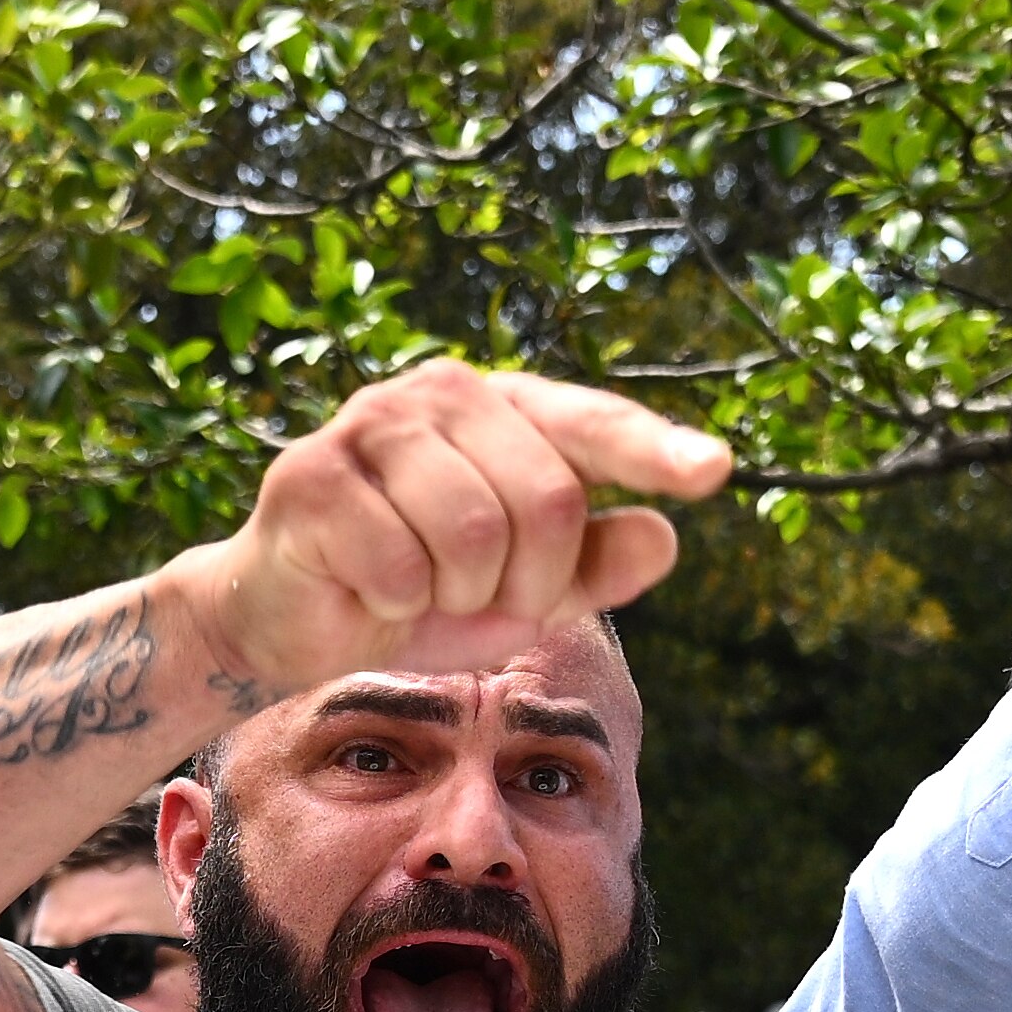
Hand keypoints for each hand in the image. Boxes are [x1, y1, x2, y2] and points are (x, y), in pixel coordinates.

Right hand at [177, 360, 735, 700]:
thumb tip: (666, 538)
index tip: (714, 470)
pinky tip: (366, 588)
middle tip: (477, 594)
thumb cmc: (425, 590)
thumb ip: (595, 564)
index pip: (594, 423)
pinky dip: (397, 604)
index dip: (654, 449)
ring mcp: (371, 423)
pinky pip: (402, 566)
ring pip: (475, 534)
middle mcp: (441, 392)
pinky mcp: (312, 474)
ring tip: (421, 588)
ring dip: (460, 595)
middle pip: (549, 501)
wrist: (297, 619)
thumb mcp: (527, 589)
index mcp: (505, 407)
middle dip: (528, 581)